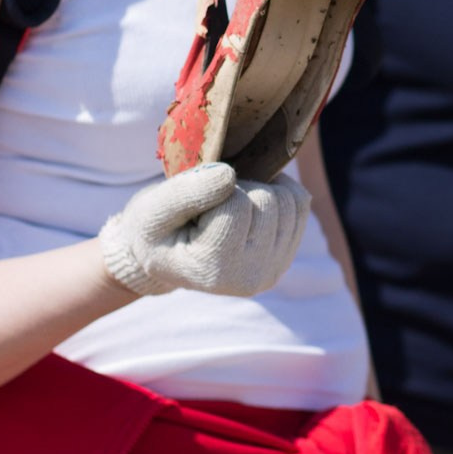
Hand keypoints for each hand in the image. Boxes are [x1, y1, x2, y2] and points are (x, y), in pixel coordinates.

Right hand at [99, 163, 309, 297]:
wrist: (163, 252)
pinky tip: (249, 207)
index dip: (214, 188)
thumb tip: (229, 175)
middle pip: (269, 200)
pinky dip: (278, 191)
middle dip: (240, 189)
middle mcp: (251, 278)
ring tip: (228, 208)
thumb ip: (186, 192)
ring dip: (260, 189)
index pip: (238, 204)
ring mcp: (273, 270)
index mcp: (214, 270)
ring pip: (289, 199)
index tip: (193, 208)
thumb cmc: (153, 229)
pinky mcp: (286, 256)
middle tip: (211, 207)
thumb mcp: (152, 209)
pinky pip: (300, 203)